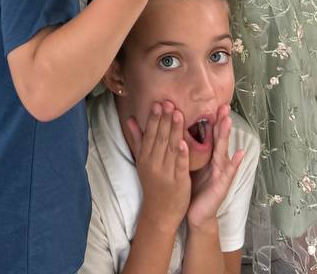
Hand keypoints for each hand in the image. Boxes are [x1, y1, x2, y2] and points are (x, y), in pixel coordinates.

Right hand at [128, 101, 191, 233]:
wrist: (160, 213)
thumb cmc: (152, 184)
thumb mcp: (142, 161)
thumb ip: (138, 140)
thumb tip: (131, 119)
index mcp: (145, 158)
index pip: (150, 135)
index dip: (155, 119)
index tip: (158, 103)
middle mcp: (154, 164)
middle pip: (160, 139)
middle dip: (165, 120)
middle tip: (170, 102)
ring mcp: (166, 173)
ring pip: (171, 149)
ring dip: (175, 130)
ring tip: (178, 114)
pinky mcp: (179, 183)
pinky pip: (180, 166)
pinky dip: (182, 154)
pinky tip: (185, 143)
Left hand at [186, 104, 245, 228]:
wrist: (195, 213)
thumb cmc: (191, 186)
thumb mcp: (187, 163)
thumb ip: (186, 147)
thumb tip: (175, 127)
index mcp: (205, 155)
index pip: (208, 133)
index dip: (209, 118)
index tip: (210, 100)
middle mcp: (215, 161)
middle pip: (218, 138)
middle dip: (221, 121)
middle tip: (223, 104)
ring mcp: (220, 172)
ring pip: (223, 150)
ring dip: (226, 135)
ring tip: (228, 120)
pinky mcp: (222, 185)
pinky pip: (229, 172)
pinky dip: (235, 163)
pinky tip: (240, 154)